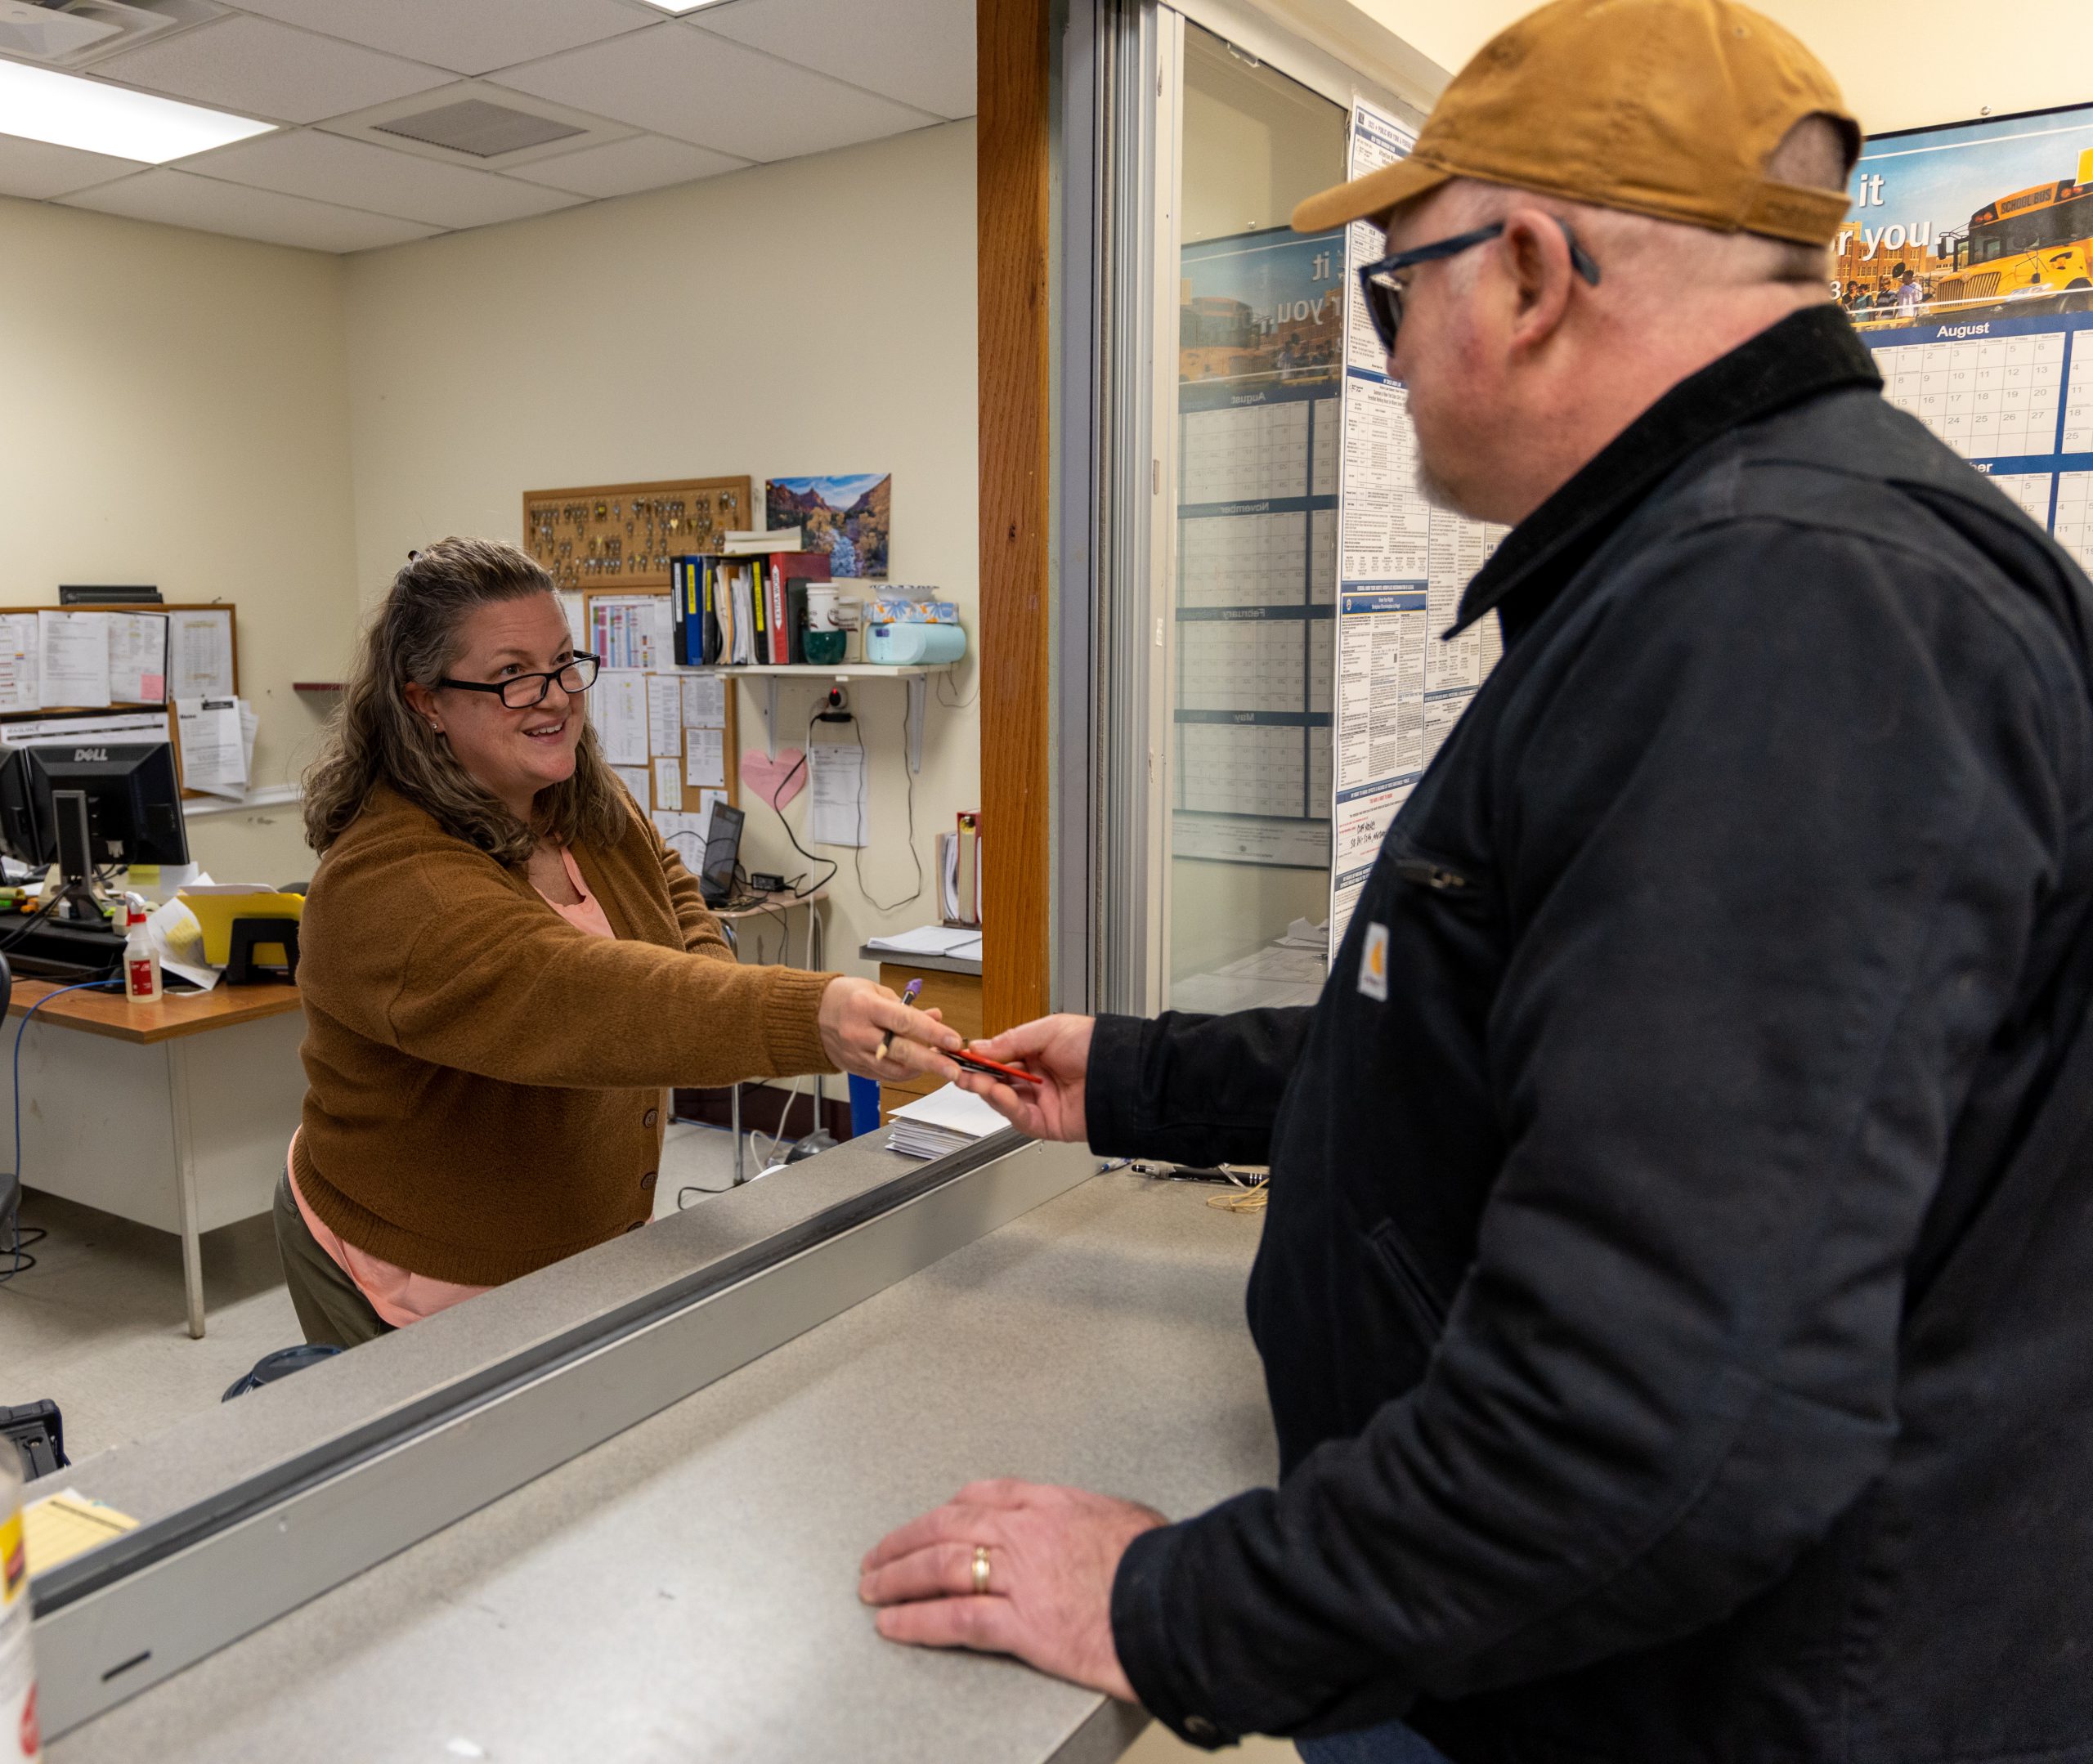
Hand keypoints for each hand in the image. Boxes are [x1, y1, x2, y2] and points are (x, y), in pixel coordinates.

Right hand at [819, 977, 962, 1084]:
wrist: (810, 1015)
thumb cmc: (844, 998)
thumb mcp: (876, 991)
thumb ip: (907, 1007)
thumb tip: (935, 1018)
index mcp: (865, 1007)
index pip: (904, 1021)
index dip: (932, 1032)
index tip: (952, 1041)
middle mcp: (859, 1032)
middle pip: (901, 1051)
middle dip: (932, 1062)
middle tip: (954, 1069)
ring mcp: (855, 1053)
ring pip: (894, 1069)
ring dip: (920, 1069)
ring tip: (939, 1065)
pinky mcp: (855, 1067)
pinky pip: (884, 1075)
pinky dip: (904, 1073)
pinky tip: (917, 1067)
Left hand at [860, 1479, 1165, 1700]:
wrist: (1178, 1602)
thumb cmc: (1165, 1564)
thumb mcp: (1131, 1520)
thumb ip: (1099, 1522)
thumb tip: (1105, 1530)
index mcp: (1052, 1504)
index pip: (983, 1495)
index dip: (946, 1509)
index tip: (929, 1519)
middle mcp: (1026, 1532)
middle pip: (946, 1527)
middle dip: (904, 1542)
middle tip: (876, 1557)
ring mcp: (1020, 1577)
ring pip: (939, 1568)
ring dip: (897, 1579)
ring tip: (872, 1590)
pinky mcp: (1021, 1624)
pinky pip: (955, 1619)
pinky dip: (917, 1621)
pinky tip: (894, 1626)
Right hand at [950, 1014, 1093, 1141]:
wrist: (1124, 1072)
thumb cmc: (1097, 1046)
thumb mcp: (1050, 1030)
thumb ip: (1012, 1040)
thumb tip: (980, 1047)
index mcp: (1039, 1054)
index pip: (1001, 1059)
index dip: (981, 1059)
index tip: (962, 1056)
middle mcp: (1039, 1079)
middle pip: (998, 1082)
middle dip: (978, 1076)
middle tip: (961, 1071)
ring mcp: (1044, 1102)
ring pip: (1004, 1102)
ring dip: (987, 1091)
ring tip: (976, 1080)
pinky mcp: (1049, 1124)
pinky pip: (1021, 1118)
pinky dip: (1006, 1107)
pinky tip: (999, 1094)